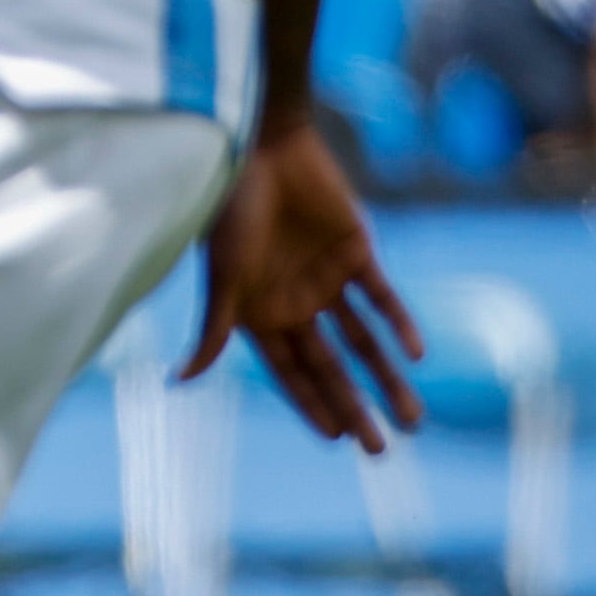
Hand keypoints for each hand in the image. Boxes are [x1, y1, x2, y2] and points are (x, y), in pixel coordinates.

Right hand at [183, 122, 429, 447]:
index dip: (315, 406)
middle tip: (382, 450)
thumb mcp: (223, 276)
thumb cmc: (232, 211)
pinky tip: (415, 354)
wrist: (263, 145)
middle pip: (333, 368)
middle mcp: (297, 305)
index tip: (340, 440)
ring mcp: (329, 279)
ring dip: (388, 377)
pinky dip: (399, 324)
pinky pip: (383, 297)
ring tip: (413, 417)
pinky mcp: (357, 251)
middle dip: (357, 408)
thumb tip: (180, 380)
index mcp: (262, 316)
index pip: (294, 374)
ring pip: (364, 342)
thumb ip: (215, 330)